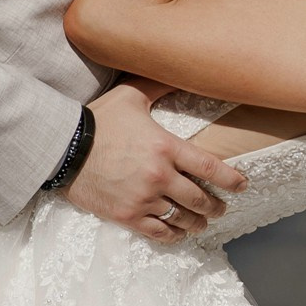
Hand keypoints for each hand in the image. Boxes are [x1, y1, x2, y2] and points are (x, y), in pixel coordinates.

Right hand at [60, 83, 246, 241]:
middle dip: (215, 207)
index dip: (231, 179)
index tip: (242, 186)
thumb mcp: (130, 96)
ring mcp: (143, 199)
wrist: (63, 149)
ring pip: (182, 218)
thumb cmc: (98, 120)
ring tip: (201, 223)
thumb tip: (180, 69)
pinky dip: (173, 235)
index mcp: (166, 148)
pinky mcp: (127, 215)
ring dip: (197, 223)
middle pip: (200, 199)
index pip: (210, 168)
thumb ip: (158, 85)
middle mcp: (160, 176)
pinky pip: (158, 232)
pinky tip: (178, 234)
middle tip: (220, 208)